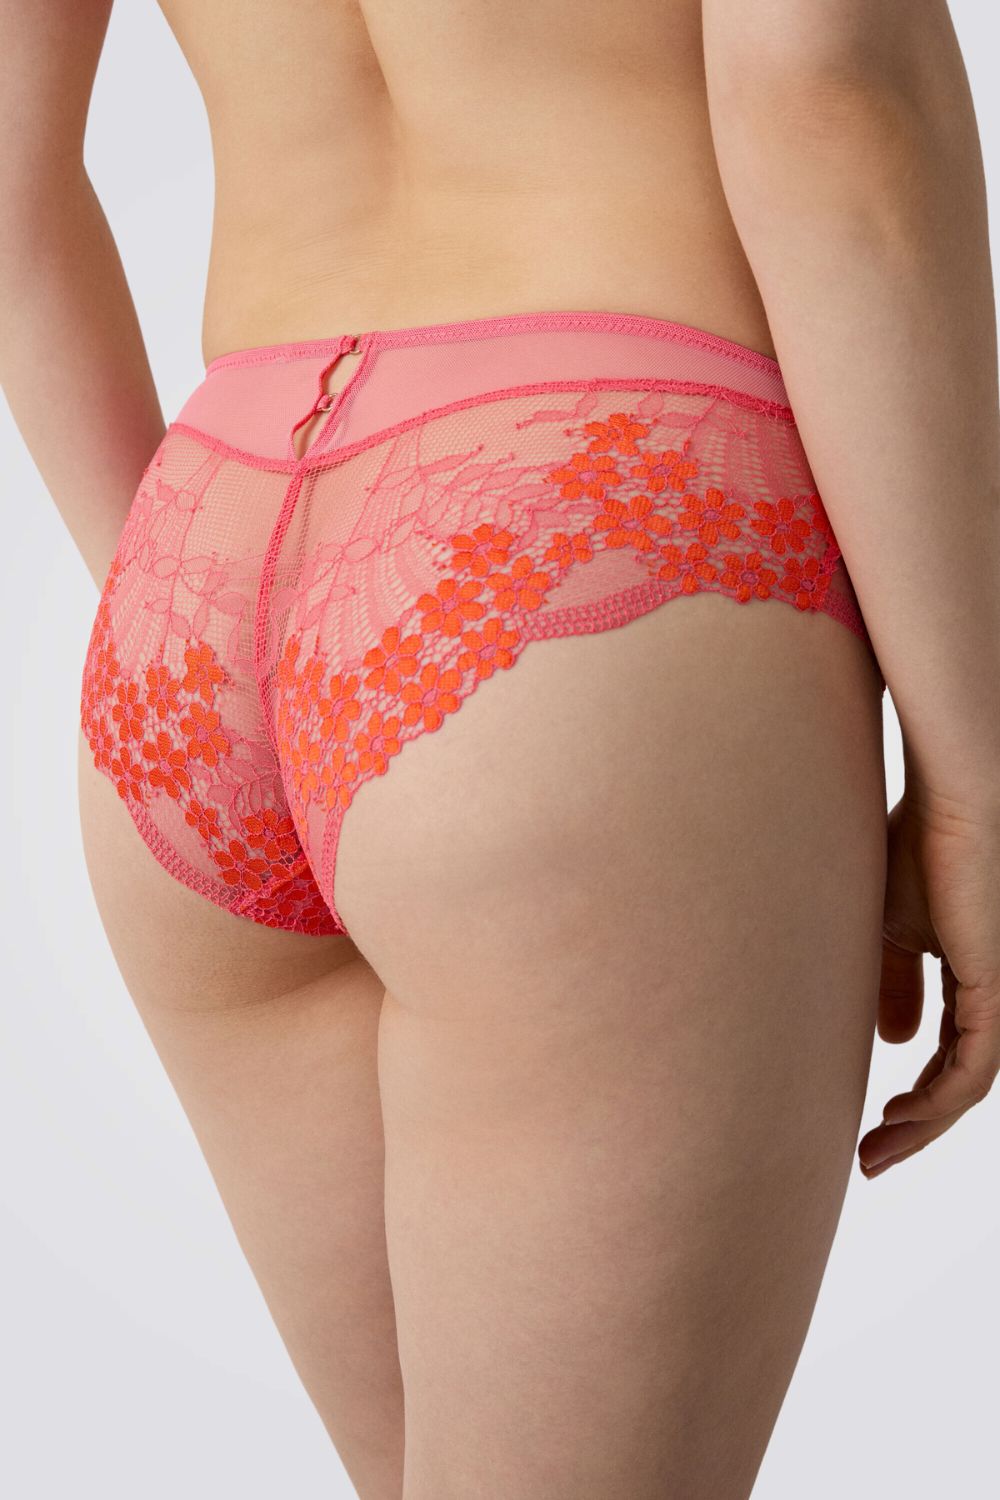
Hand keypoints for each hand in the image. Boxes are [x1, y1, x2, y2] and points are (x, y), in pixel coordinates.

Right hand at [858, 786, 999, 1177]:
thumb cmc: (916, 843)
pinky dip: (937, 1102)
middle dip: (915, 1127)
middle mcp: (993, 992)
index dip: (911, 1093)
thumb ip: (893, 984)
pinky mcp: (998, 991)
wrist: (952, 800)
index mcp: (972, 974)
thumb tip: (893, 1042)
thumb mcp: (890, 928)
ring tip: (875, 1152)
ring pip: (968, 1086)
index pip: (948, 1053)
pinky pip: (974, 1070)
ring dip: (922, 1127)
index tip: (868, 1124)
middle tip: (870, 1159)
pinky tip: (899, 1116)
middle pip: (958, 1081)